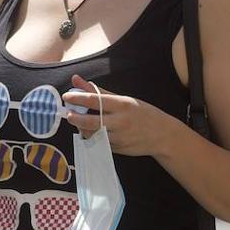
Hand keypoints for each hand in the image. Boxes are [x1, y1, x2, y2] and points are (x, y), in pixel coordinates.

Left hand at [61, 74, 177, 156]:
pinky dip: (92, 137)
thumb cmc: (142, 113)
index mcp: (122, 105)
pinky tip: (90, 131)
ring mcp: (120, 138)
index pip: (95, 100)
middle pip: (91, 121)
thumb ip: (99, 91)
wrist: (163, 135)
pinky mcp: (118, 149)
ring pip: (93, 135)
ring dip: (82, 128)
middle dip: (76, 118)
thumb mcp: (124, 99)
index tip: (67, 96)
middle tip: (69, 114)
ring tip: (79, 121)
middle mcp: (121, 122)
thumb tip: (77, 80)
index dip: (78, 98)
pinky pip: (100, 143)